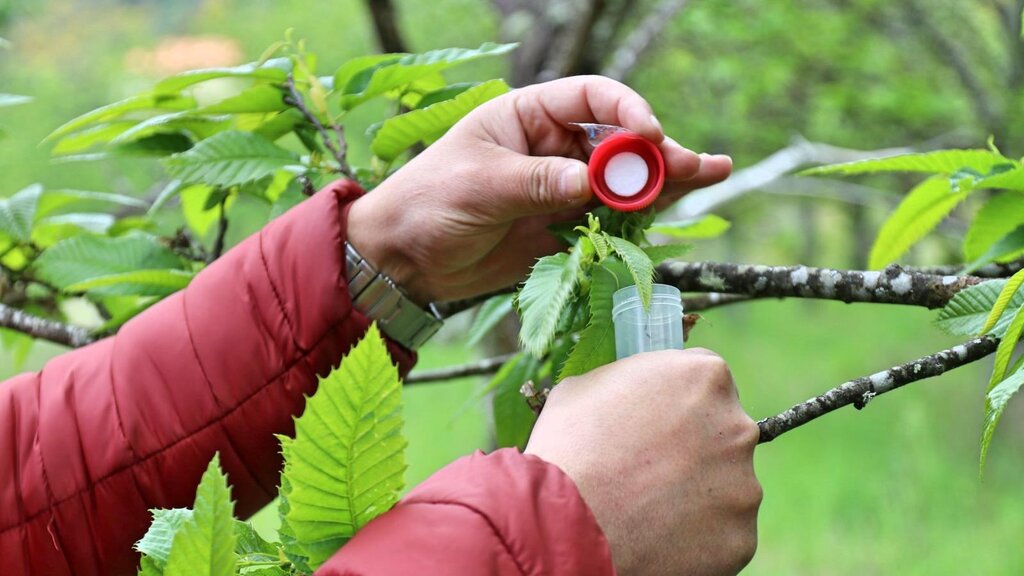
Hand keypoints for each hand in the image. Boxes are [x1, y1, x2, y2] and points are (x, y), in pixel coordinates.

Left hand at [347, 75, 731, 303]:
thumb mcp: (479, 186)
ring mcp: (561, 188)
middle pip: (618, 140)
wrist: (402, 262)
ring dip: (663, 180)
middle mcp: (552, 147)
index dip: (626, 111)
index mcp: (528, 116)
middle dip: (657, 152)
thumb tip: (591, 181)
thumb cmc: (427, 205)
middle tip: (695, 166)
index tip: (648, 135)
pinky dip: (641, 218)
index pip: (590, 98)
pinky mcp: (563, 227)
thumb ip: (536, 182)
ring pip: (622, 180)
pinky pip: (609, 219)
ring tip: (711, 174)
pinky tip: (677, 207)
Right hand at [525, 349, 760, 575]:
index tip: (662, 421)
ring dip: (697, 493)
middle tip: (651, 468)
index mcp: (705, 378)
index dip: (681, 402)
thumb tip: (639, 394)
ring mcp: (743, 485)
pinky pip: (722, 533)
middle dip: (695, 448)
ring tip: (647, 506)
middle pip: (723, 433)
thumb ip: (634, 383)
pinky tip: (657, 535)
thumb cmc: (569, 446)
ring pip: (726, 486)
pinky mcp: (740, 537)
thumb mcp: (590, 387)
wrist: (566, 521)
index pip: (708, 381)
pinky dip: (696, 536)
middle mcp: (736, 427)